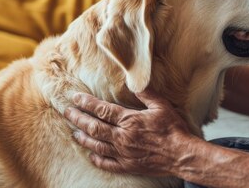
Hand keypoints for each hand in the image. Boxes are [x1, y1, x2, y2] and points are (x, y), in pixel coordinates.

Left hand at [64, 89, 194, 175]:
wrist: (181, 155)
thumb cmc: (173, 129)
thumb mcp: (162, 106)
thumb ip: (146, 94)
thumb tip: (134, 82)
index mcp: (129, 120)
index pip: (102, 110)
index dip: (86, 103)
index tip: (75, 98)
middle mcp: (122, 137)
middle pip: (93, 127)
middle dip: (78, 119)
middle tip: (67, 112)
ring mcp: (123, 153)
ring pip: (96, 145)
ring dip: (83, 138)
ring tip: (74, 132)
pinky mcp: (128, 166)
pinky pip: (107, 163)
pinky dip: (96, 159)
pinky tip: (91, 155)